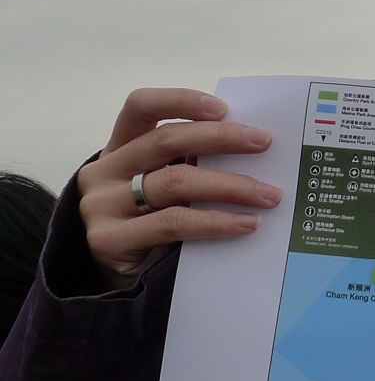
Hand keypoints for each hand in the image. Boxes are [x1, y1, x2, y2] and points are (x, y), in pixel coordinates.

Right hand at [77, 88, 281, 289]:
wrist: (111, 279)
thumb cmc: (147, 223)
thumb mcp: (159, 185)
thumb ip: (187, 163)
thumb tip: (249, 146)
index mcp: (118, 147)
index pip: (140, 106)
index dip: (180, 101)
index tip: (223, 108)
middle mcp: (104, 171)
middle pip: (165, 141)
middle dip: (221, 138)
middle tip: (264, 143)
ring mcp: (102, 206)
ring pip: (175, 182)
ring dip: (230, 185)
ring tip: (267, 194)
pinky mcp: (109, 240)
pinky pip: (173, 223)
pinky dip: (215, 221)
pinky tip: (245, 224)